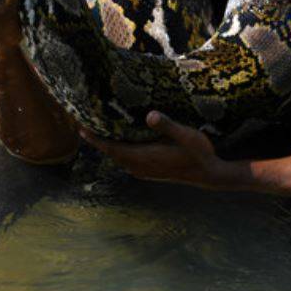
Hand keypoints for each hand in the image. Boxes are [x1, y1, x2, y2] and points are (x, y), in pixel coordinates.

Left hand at [80, 111, 244, 189]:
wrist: (210, 175)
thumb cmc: (199, 153)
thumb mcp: (186, 136)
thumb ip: (167, 125)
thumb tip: (149, 115)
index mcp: (144, 157)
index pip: (112, 148)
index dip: (95, 139)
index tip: (80, 128)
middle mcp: (140, 166)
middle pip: (112, 152)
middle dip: (98, 139)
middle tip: (85, 121)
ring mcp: (145, 170)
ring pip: (119, 157)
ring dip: (108, 145)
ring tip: (99, 128)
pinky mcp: (150, 171)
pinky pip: (127, 160)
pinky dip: (119, 150)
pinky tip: (122, 139)